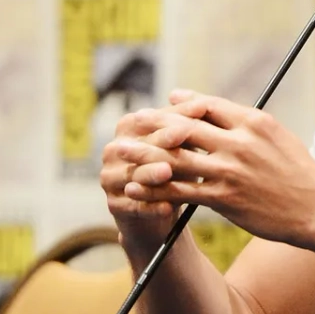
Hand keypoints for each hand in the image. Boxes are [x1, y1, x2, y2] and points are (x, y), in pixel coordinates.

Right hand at [99, 105, 197, 242]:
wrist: (158, 209)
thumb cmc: (176, 168)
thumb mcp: (183, 145)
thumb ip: (188, 124)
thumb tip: (204, 104)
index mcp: (128, 127)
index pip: (153, 118)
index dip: (178, 114)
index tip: (201, 109)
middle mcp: (114, 149)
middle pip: (142, 144)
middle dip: (163, 140)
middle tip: (183, 135)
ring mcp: (110, 177)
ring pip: (134, 174)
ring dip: (151, 173)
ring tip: (168, 171)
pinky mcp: (113, 205)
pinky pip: (133, 205)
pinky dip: (150, 207)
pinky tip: (167, 207)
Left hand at [107, 89, 314, 248]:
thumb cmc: (297, 172)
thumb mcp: (275, 136)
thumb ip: (241, 120)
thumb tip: (206, 104)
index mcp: (254, 122)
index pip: (207, 104)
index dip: (180, 105)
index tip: (162, 105)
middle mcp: (240, 142)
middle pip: (185, 126)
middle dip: (153, 123)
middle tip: (130, 123)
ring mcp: (231, 170)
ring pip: (176, 157)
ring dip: (144, 155)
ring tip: (122, 153)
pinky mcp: (224, 198)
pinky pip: (180, 190)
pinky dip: (154, 187)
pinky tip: (136, 187)